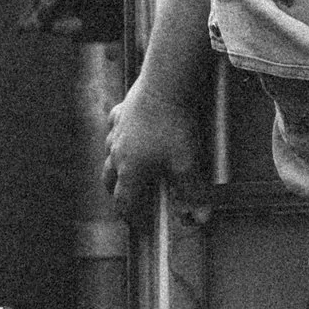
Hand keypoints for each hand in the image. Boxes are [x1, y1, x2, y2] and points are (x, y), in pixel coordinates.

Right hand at [102, 76, 208, 229]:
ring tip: (125, 168)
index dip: (130, 215)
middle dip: (116, 192)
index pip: (123, 201)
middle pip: (108, 179)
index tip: (136, 224)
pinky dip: (119, 134)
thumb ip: (192, 191)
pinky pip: (115, 127)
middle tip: (127, 198)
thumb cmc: (174, 126)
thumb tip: (200, 218)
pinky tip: (128, 131)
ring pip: (108, 153)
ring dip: (115, 165)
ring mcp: (116, 130)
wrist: (164, 85)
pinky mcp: (121, 111)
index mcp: (130, 170)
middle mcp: (116, 152)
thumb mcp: (187, 162)